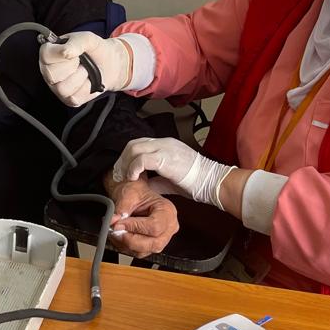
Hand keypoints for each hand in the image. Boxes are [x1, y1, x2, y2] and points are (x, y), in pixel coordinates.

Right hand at [39, 32, 130, 105]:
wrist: (111, 64)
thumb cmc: (95, 50)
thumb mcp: (88, 39)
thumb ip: (77, 42)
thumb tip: (66, 52)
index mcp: (50, 53)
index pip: (45, 55)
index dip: (60, 53)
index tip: (73, 52)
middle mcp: (50, 71)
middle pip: (51, 74)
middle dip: (72, 66)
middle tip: (79, 60)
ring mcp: (57, 87)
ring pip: (62, 88)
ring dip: (80, 77)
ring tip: (84, 70)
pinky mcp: (68, 99)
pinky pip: (74, 97)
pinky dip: (86, 88)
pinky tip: (87, 80)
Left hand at [107, 177, 179, 257]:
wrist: (134, 195)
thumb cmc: (136, 192)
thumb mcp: (128, 194)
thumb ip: (121, 209)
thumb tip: (113, 222)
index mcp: (167, 211)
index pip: (154, 226)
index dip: (135, 227)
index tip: (119, 223)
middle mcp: (169, 227)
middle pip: (153, 243)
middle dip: (130, 239)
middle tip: (115, 230)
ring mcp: (162, 238)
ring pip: (144, 251)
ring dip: (125, 244)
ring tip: (115, 232)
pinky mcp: (152, 245)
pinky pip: (139, 252)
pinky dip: (125, 246)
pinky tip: (119, 236)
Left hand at [113, 137, 235, 207]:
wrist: (212, 182)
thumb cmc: (196, 183)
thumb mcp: (170, 181)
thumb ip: (155, 180)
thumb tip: (141, 186)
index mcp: (165, 146)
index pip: (139, 145)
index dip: (127, 158)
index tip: (121, 172)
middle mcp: (164, 143)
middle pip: (133, 144)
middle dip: (122, 160)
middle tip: (117, 175)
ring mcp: (165, 148)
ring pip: (134, 148)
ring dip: (125, 164)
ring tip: (124, 178)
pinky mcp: (166, 158)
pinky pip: (142, 159)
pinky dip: (133, 168)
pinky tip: (133, 178)